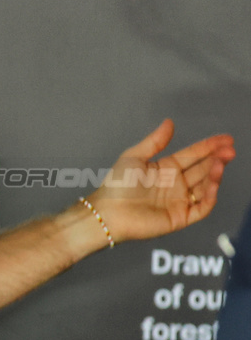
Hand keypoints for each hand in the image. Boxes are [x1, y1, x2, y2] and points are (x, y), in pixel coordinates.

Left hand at [85, 119, 235, 242]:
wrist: (108, 212)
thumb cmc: (117, 185)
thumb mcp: (134, 157)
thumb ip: (155, 141)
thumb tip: (170, 122)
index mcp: (166, 168)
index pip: (192, 155)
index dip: (208, 147)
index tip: (226, 139)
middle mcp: (176, 184)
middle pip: (202, 169)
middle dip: (217, 159)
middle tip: (229, 150)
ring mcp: (179, 201)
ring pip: (205, 187)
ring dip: (215, 175)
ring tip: (221, 162)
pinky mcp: (181, 217)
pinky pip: (202, 207)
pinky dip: (210, 196)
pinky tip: (213, 182)